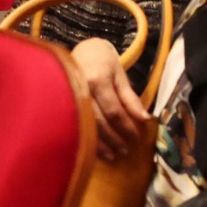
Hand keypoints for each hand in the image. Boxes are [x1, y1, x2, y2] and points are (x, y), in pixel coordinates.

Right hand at [69, 38, 152, 162]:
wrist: (80, 51)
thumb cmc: (103, 62)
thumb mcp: (120, 76)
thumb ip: (131, 98)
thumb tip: (144, 119)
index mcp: (97, 80)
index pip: (114, 111)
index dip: (126, 126)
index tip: (136, 137)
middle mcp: (81, 90)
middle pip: (99, 122)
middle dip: (114, 139)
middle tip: (125, 151)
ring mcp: (68, 98)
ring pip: (85, 127)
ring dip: (100, 145)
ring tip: (113, 155)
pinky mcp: (61, 104)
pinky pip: (75, 126)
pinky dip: (86, 140)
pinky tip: (95, 150)